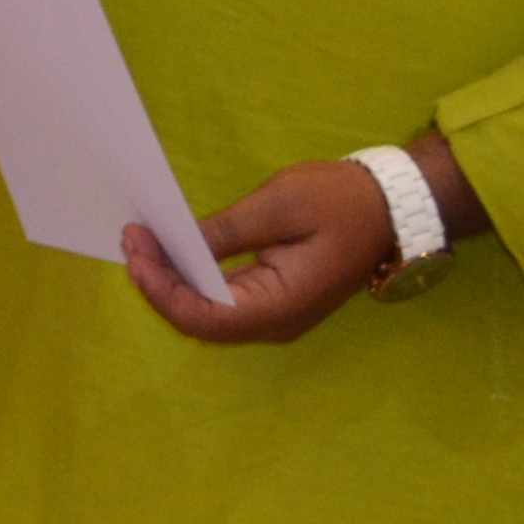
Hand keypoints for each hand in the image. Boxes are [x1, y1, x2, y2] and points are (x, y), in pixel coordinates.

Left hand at [123, 155, 396, 344]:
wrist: (392, 207)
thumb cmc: (342, 201)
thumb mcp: (280, 205)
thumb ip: (225, 231)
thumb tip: (174, 244)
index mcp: (281, 306)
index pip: (203, 317)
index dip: (160, 289)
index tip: (135, 249)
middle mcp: (275, 322)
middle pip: (200, 320)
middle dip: (158, 282)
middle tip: (131, 238)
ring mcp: (274, 313)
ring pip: (207, 312)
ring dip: (171, 280)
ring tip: (142, 241)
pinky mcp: (272, 297)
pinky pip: (222, 298)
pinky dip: (192, 276)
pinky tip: (172, 249)